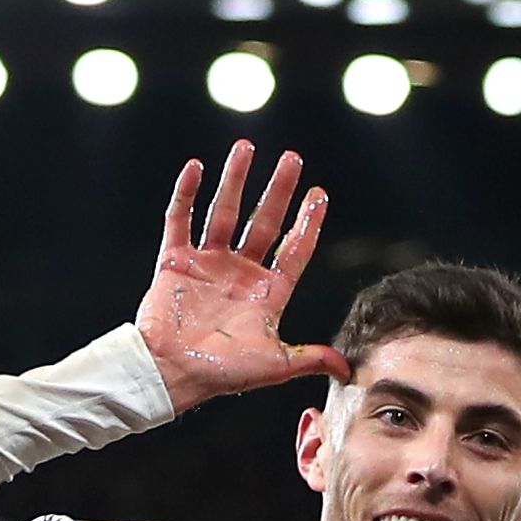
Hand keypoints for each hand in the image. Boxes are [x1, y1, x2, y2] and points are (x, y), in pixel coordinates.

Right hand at [136, 143, 346, 413]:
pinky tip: (196, 169)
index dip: (307, 223)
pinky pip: (180, 221)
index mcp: (265, 294)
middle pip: (263, 222)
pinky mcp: (176, 262)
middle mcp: (239, 274)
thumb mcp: (274, 365)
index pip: (293, 251)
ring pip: (223, 213)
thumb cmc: (222, 373)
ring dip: (235, 180)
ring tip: (246, 147)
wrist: (172, 373)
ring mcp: (207, 265)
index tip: (319, 195)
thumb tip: (347, 368)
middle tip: (292, 158)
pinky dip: (186, 195)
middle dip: (278, 190)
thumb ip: (309, 358)